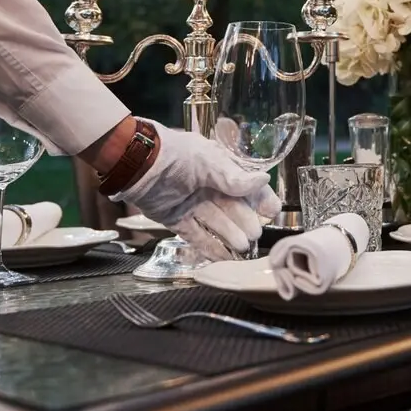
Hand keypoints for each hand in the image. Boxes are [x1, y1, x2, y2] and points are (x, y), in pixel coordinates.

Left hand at [111, 121, 279, 258]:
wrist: (139, 164)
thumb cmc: (177, 156)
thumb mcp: (209, 163)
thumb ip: (234, 178)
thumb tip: (263, 181)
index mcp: (218, 168)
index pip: (244, 185)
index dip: (259, 198)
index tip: (272, 212)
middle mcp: (207, 187)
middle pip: (231, 208)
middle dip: (245, 221)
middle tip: (256, 235)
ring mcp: (191, 204)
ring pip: (216, 222)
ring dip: (229, 235)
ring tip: (242, 247)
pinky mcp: (176, 218)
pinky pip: (195, 234)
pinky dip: (209, 245)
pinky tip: (223, 255)